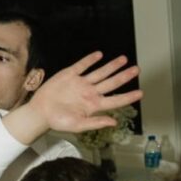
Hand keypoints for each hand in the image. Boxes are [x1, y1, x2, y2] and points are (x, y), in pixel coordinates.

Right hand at [27, 52, 142, 134]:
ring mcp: (81, 83)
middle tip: (137, 69)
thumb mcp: (77, 125)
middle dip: (124, 76)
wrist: (40, 112)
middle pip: (111, 83)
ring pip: (100, 72)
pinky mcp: (70, 75)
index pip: (114, 100)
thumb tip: (114, 122)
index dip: (128, 97)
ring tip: (124, 59)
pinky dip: (90, 60)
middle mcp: (90, 93)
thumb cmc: (58, 121)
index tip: (140, 93)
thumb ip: (95, 123)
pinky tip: (99, 55)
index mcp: (93, 106)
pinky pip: (82, 65)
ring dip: (112, 66)